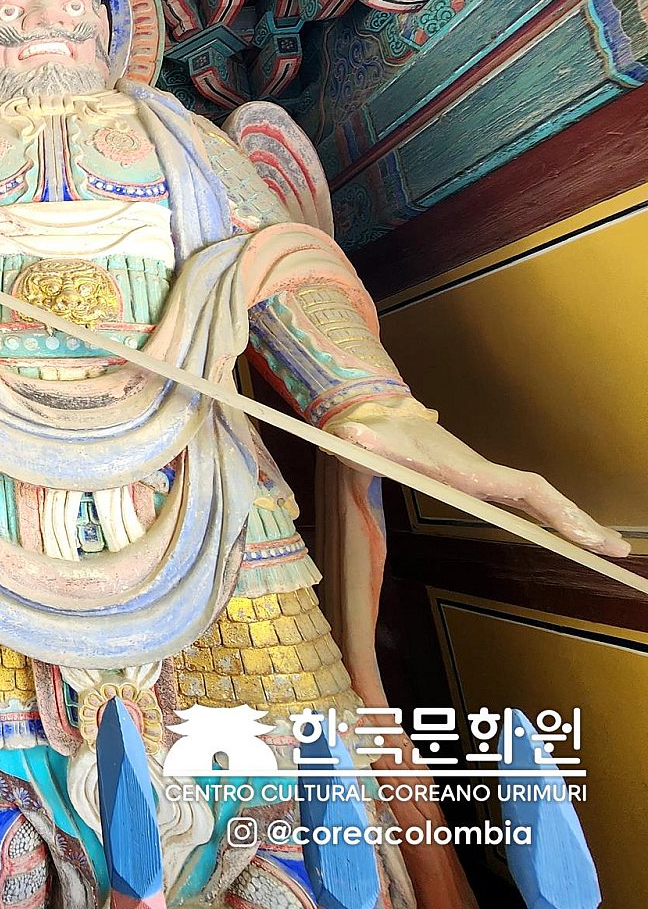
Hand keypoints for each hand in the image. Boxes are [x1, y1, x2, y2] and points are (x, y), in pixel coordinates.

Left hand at [329, 405, 629, 556]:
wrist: (380, 417)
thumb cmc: (376, 433)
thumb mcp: (369, 438)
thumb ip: (363, 438)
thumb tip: (349, 431)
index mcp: (469, 471)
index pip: (524, 488)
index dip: (554, 508)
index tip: (581, 531)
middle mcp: (485, 474)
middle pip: (545, 497)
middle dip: (580, 521)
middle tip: (618, 550)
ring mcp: (486, 479)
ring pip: (541, 501)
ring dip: (573, 523)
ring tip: (610, 549)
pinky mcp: (482, 484)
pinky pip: (526, 503)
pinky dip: (551, 519)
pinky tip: (569, 537)